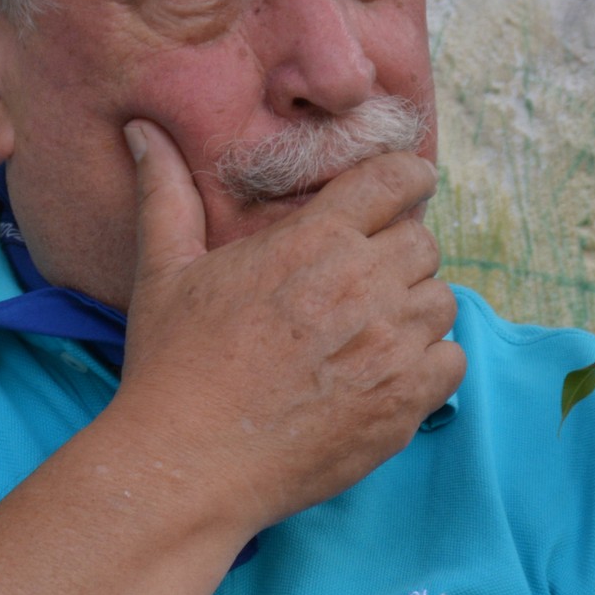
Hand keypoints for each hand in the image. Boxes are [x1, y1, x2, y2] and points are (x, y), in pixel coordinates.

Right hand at [110, 120, 464, 534]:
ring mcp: (390, 347)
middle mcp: (362, 285)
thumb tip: (142, 129)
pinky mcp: (404, 403)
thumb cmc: (174, 364)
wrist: (189, 464)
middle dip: (398, 253)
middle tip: (359, 281)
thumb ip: (167, 192)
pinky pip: (452, 361)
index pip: (397, 178)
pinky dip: (429, 364)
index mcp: (314, 241)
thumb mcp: (164, 268)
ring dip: (413, 309)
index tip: (399, 194)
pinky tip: (384, 373)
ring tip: (367, 331)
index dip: (405, 180)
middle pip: (424, 243)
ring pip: (441, 302)